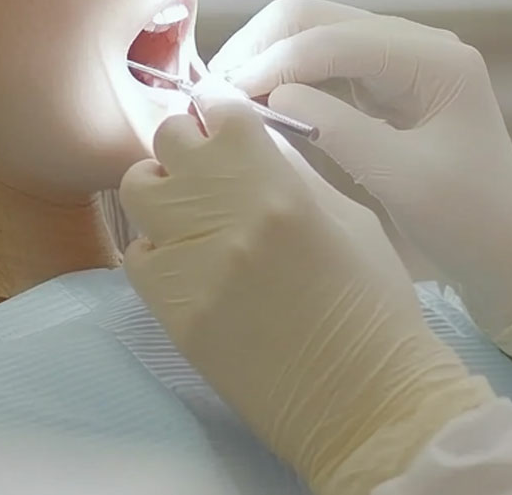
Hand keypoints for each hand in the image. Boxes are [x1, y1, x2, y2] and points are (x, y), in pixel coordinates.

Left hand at [119, 96, 492, 494]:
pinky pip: (137, 253)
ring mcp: (188, 263)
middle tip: (210, 169)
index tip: (226, 124)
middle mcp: (223, 214)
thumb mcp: (350, 218)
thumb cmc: (374, 306)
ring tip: (195, 215)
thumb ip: (294, 171)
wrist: (362, 400)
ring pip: (140, 188)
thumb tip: (254, 140)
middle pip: (170, 139)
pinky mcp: (168, 310)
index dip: (222, 112)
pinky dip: (157, 250)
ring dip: (164, 191)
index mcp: (276, 185)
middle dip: (189, 146)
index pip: (221, 110)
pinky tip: (191, 265)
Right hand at [209, 0, 511, 361]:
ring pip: (312, 30)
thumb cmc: (465, 223)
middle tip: (214, 95)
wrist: (507, 249)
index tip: (222, 100)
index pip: (334, 38)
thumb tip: (275, 94)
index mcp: (435, 60)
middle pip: (316, 16)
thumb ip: (340, 133)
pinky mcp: (385, 80)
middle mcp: (418, 43)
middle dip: (260, 48)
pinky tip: (256, 103)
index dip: (273, 62)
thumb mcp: (404, 182)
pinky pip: (322, 60)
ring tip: (226, 100)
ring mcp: (400, 58)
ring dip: (267, 57)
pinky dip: (284, 74)